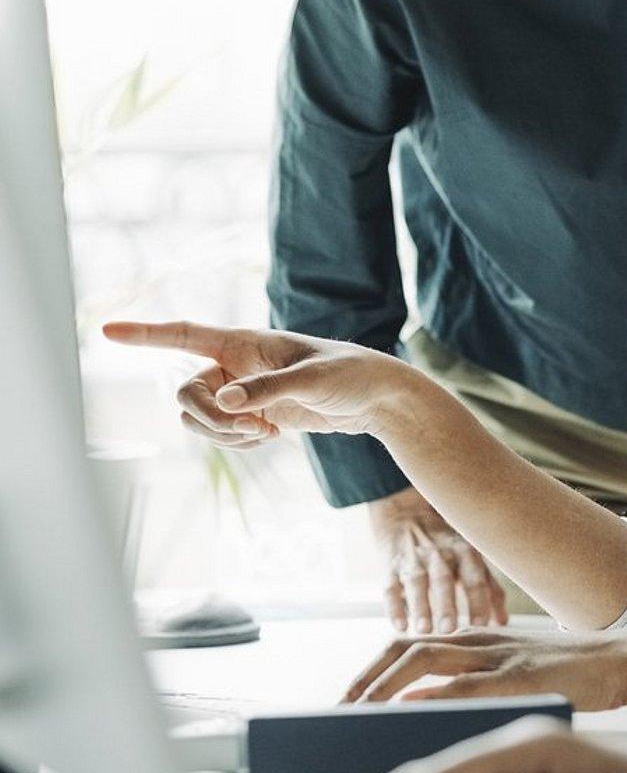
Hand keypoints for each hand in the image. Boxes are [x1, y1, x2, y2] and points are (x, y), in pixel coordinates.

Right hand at [102, 319, 424, 442]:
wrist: (375, 398)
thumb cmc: (350, 374)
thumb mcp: (313, 380)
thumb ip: (269, 389)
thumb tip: (226, 400)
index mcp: (245, 342)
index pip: (185, 335)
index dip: (145, 334)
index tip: (105, 331)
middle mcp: (235, 364)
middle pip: (185, 394)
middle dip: (209, 419)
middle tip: (251, 427)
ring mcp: (240, 391)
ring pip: (197, 419)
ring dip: (224, 434)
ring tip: (267, 430)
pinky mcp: (250, 414)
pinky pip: (219, 433)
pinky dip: (238, 441)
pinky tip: (272, 435)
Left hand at [342, 627, 626, 706]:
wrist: (625, 660)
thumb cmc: (573, 674)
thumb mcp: (516, 672)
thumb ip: (473, 684)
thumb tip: (423, 710)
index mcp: (477, 640)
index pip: (408, 645)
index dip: (370, 670)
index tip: (343, 702)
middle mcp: (481, 640)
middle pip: (405, 647)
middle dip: (365, 678)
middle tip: (334, 712)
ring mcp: (500, 654)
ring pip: (426, 658)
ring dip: (384, 684)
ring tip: (355, 713)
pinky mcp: (521, 674)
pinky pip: (468, 682)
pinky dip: (434, 694)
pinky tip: (412, 709)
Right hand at [366, 489, 508, 633]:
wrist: (407, 516)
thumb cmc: (447, 546)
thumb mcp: (472, 559)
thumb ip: (490, 589)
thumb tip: (503, 623)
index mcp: (464, 552)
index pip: (473, 576)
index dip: (478, 599)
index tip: (482, 625)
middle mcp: (439, 554)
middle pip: (443, 579)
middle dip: (446, 604)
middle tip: (449, 630)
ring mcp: (413, 559)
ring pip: (416, 582)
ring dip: (420, 606)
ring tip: (423, 630)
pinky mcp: (390, 568)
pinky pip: (390, 587)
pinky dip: (394, 607)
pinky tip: (400, 626)